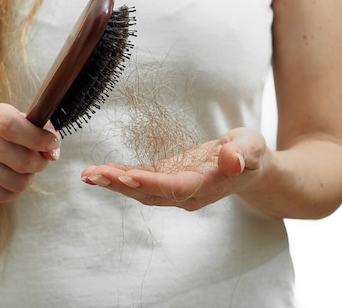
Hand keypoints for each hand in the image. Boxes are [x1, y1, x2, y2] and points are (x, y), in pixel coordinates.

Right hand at [0, 103, 60, 202]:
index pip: (12, 126)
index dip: (38, 138)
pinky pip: (4, 195)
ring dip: (28, 179)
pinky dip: (14, 192)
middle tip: (39, 161)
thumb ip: (45, 133)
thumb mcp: (24, 125)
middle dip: (40, 164)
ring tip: (23, 171)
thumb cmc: (7, 137)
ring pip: (17, 182)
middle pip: (22, 160)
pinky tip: (9, 180)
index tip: (52, 144)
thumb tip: (52, 154)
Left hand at [81, 127, 266, 210]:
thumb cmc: (251, 154)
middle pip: (151, 193)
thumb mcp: (252, 147)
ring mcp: (176, 190)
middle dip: (121, 185)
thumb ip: (242, 154)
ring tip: (89, 174)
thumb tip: (230, 159)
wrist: (249, 168)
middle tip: (94, 174)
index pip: (176, 187)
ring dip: (115, 183)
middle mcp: (188, 194)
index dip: (152, 183)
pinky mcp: (169, 181)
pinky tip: (102, 171)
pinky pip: (142, 182)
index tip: (127, 176)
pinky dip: (121, 177)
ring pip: (141, 191)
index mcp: (208, 185)